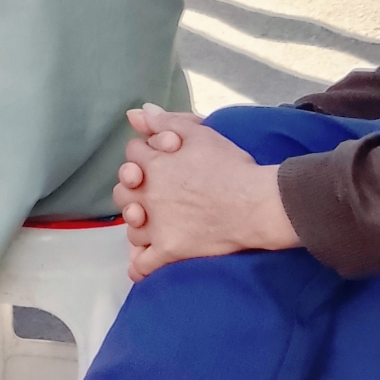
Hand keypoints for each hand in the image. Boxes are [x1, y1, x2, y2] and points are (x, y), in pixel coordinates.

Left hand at [115, 105, 299, 280]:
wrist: (256, 204)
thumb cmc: (231, 166)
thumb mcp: (198, 133)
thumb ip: (163, 122)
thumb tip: (134, 113)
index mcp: (153, 163)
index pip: (131, 153)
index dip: (145, 154)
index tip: (160, 159)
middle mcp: (148, 193)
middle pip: (122, 191)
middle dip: (133, 189)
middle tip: (152, 193)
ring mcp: (157, 224)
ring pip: (131, 226)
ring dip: (138, 224)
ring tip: (151, 223)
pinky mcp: (170, 249)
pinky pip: (144, 263)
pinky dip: (138, 266)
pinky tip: (139, 266)